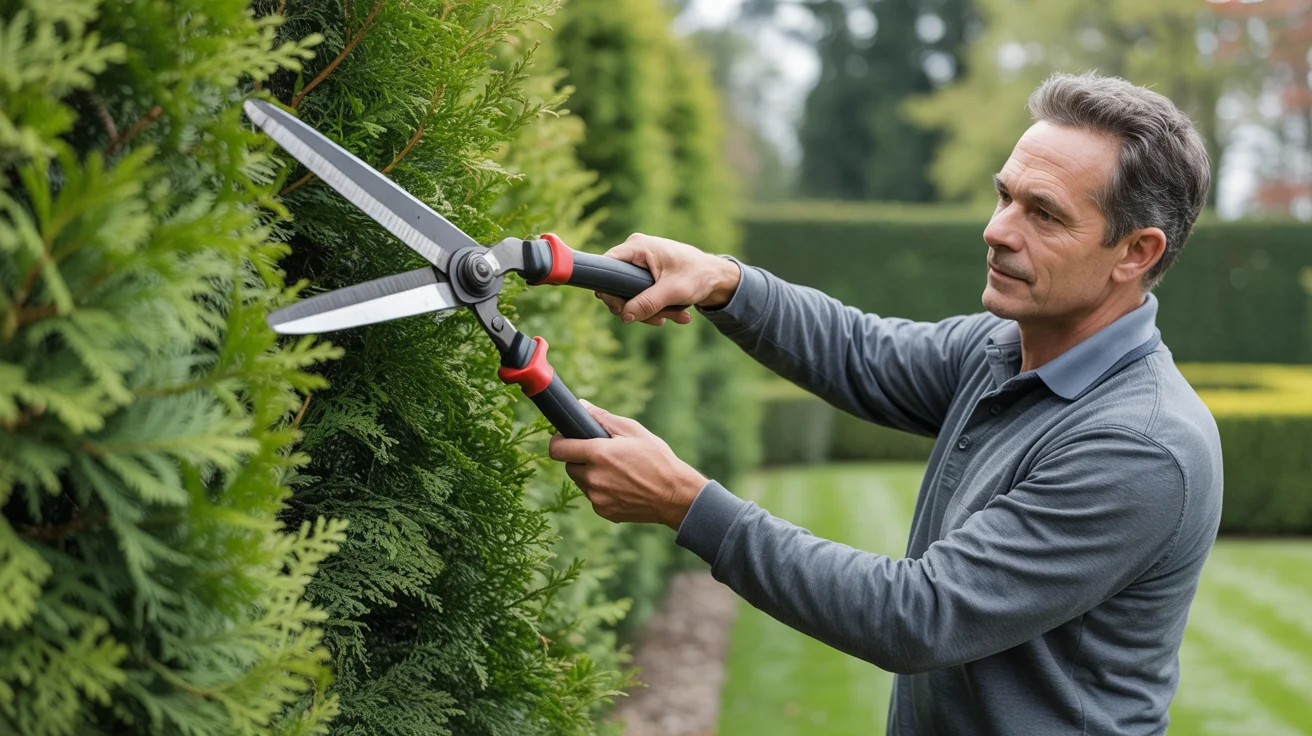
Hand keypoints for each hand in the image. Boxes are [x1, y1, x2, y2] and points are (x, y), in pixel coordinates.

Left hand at [548, 401, 707, 530]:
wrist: (675, 495)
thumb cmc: (657, 459)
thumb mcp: (633, 431)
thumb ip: (603, 418)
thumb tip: (581, 405)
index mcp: (598, 454)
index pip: (557, 449)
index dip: (559, 441)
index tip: (566, 438)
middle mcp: (593, 478)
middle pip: (569, 466)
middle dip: (579, 458)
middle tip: (601, 454)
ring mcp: (597, 497)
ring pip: (582, 482)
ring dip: (590, 475)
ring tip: (616, 470)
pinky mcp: (604, 511)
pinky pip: (594, 497)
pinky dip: (602, 491)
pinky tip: (622, 486)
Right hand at [594, 233, 741, 325]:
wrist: (718, 278)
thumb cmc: (699, 276)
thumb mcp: (673, 291)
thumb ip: (648, 303)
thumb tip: (625, 316)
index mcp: (638, 247)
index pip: (607, 265)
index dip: (608, 290)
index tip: (621, 309)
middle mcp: (635, 252)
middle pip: (617, 286)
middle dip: (636, 307)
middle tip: (658, 319)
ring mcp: (640, 264)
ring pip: (629, 295)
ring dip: (650, 312)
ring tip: (674, 316)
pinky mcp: (646, 276)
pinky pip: (640, 296)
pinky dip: (656, 308)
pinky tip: (676, 315)